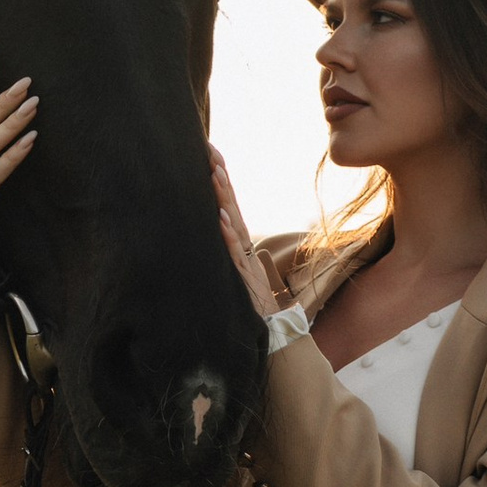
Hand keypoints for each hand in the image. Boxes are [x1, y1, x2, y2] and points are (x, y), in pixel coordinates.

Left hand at [210, 147, 278, 318]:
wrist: (276, 335)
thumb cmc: (258, 308)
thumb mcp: (240, 277)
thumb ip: (238, 258)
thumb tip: (229, 237)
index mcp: (243, 247)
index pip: (231, 208)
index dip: (222, 184)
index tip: (212, 157)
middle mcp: (245, 249)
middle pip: (232, 208)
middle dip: (222, 179)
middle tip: (210, 152)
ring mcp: (245, 262)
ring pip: (233, 225)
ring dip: (225, 200)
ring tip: (215, 175)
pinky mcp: (244, 279)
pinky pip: (234, 254)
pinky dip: (228, 237)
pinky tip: (220, 219)